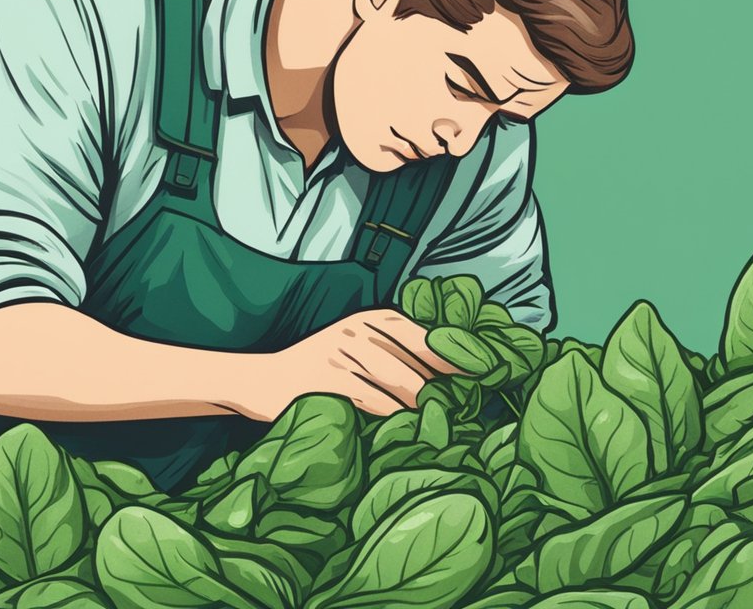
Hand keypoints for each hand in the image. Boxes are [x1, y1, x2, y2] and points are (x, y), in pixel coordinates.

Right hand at [238, 309, 461, 420]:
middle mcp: (362, 329)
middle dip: (447, 393)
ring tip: (437, 429)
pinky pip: (380, 406)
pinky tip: (401, 434)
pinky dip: (396, 423)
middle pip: (424, 366)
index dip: (463, 359)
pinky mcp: (333, 382)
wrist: (263, 381)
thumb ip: (400, 355)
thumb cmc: (322, 370)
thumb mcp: (359, 346)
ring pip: (407, 388)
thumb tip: (459, 379)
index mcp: (375, 318)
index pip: (432, 336)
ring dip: (425, 413)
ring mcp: (346, 354)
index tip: (489, 378)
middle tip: (462, 416)